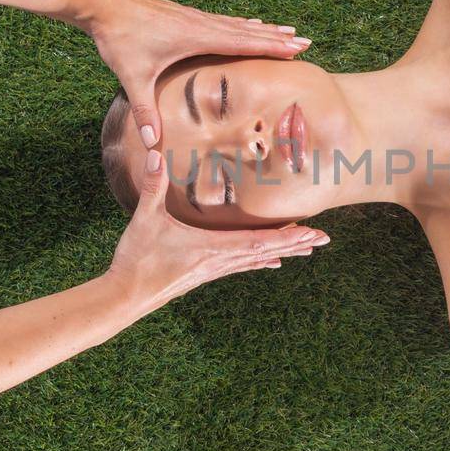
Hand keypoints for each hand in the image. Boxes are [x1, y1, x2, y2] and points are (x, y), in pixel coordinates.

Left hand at [90, 0, 309, 148]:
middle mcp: (201, 23)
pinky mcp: (183, 14)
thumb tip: (153, 145)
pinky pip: (221, 20)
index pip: (243, 43)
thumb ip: (146, 111)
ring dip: (262, 29)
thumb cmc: (119, 39)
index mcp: (196, 36)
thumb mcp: (133, 78)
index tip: (297, 48)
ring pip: (237, 24)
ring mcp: (193, 16)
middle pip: (248, 32)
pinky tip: (245, 24)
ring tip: (285, 31)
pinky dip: (240, 24)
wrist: (101, 4)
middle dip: (277, 38)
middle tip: (305, 41)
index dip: (272, 46)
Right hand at [105, 149, 329, 311]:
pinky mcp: (206, 273)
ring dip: (284, 250)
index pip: (258, 241)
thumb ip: (152, 186)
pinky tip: (273, 262)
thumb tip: (155, 153)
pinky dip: (261, 259)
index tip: (312, 232)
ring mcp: (214, 269)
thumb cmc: (136, 259)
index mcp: (212, 248)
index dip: (287, 236)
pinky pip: (242, 264)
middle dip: (296, 243)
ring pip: (257, 258)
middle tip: (324, 239)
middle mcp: (220, 261)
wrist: (125, 297)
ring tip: (308, 247)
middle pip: (266, 250)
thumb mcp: (144, 219)